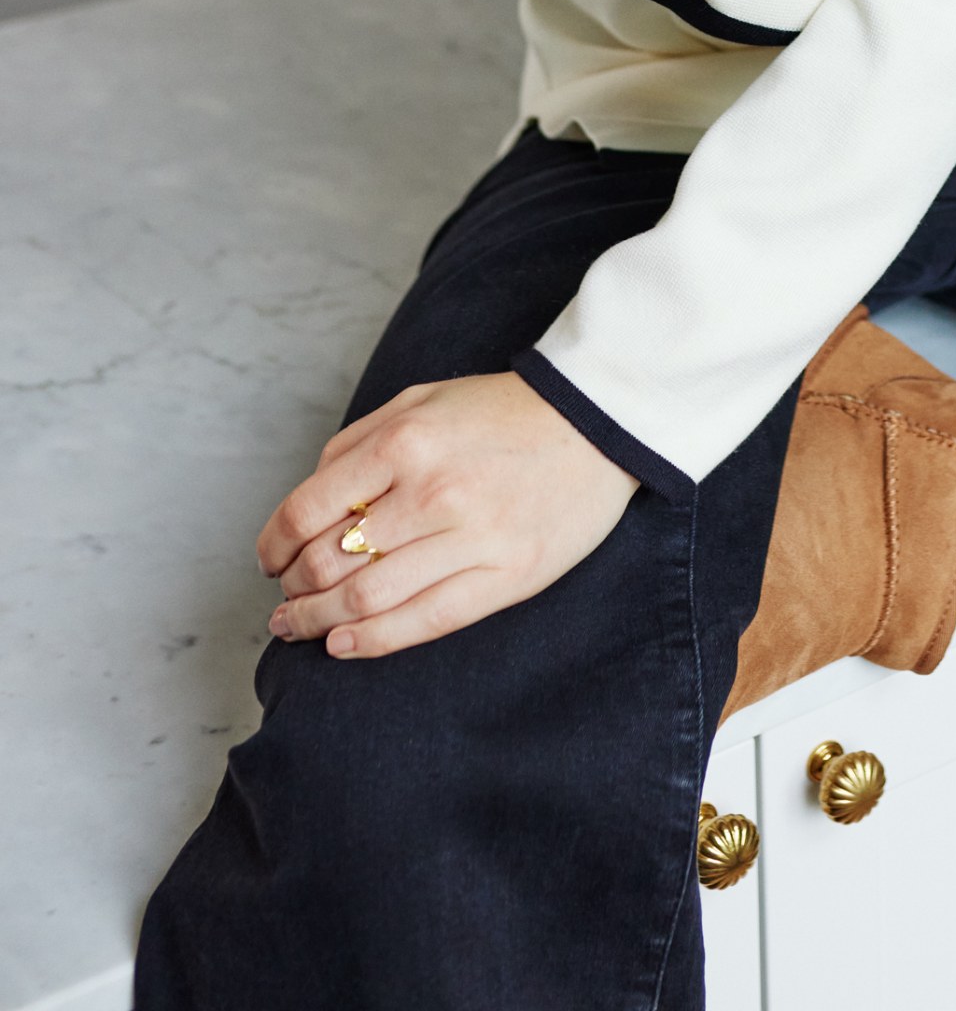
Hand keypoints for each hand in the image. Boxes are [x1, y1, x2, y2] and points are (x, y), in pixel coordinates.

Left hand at [259, 370, 636, 658]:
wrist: (596, 422)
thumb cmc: (501, 411)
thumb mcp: (421, 400)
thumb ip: (359, 442)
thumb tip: (307, 499)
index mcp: (404, 442)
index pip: (307, 510)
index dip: (274, 545)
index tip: (269, 560)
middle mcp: (431, 493)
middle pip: (330, 562)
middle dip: (295, 588)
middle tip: (286, 598)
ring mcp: (471, 539)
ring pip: (367, 600)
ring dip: (318, 622)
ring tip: (299, 629)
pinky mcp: (505, 576)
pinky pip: (424, 622)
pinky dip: (372, 641)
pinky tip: (343, 645)